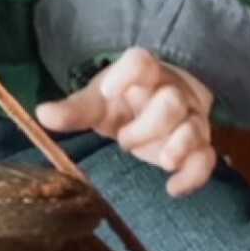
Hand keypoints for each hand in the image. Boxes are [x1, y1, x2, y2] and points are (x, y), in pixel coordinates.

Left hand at [36, 47, 215, 197]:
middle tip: (124, 140)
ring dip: (174, 147)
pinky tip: (172, 188)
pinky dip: (193, 176)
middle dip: (147, 126)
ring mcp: (190, 119)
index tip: (108, 92)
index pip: (142, 62)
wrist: (152, 108)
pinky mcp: (200, 146)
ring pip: (194, 129)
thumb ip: (73, 109)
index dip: (128, 75)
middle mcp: (172, 92)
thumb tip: (42, 115)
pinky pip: (207, 159)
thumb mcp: (96, 102)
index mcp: (144, 74)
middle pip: (171, 102)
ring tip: (159, 161)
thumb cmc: (121, 101)